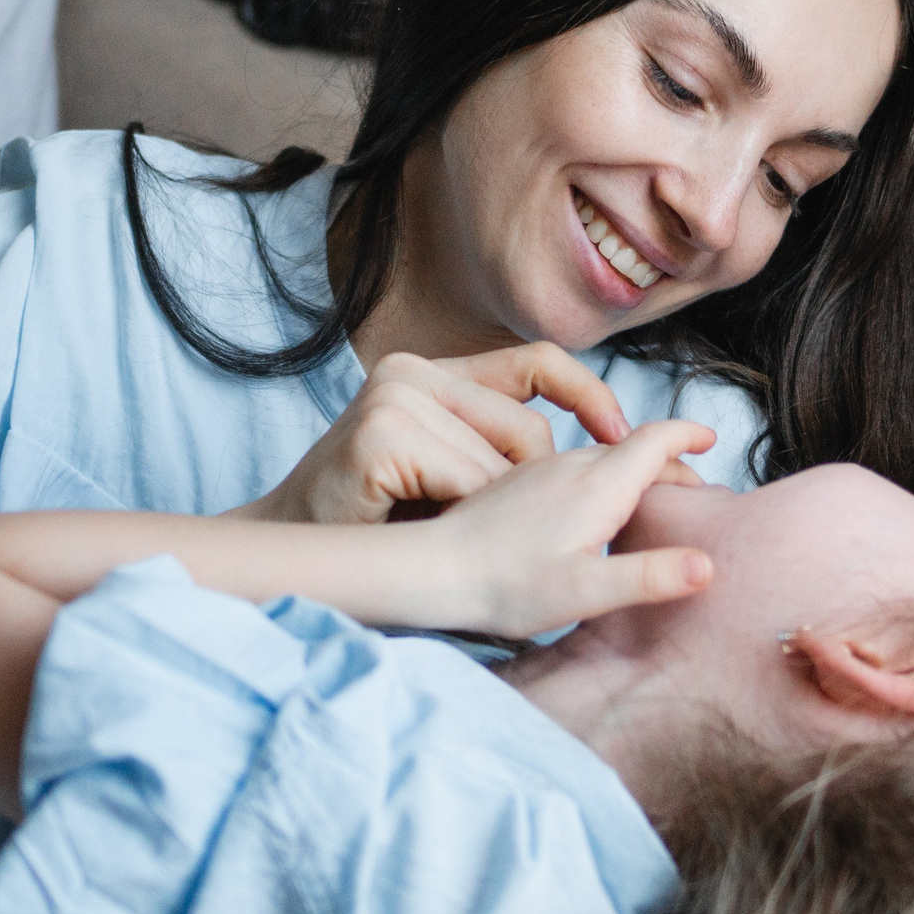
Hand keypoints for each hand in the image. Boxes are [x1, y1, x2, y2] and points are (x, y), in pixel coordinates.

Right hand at [241, 343, 695, 525]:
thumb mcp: (449, 477)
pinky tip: (415, 526)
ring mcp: (396, 398)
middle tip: (485, 528)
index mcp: (436, 375)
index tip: (622, 435)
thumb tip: (611, 453)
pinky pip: (465, 486)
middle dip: (528, 493)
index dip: (590, 396)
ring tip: (437, 530)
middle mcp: (414, 372)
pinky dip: (456, 521)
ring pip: (500, 467)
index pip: (538, 363)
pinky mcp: (382, 434)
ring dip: (484, 516)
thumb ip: (497, 452)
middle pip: (530, 433)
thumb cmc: (377, 524)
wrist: (291, 550)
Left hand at [425, 420, 719, 637]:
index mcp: (597, 485)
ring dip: (634, 469)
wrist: (431, 570)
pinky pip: (572, 469)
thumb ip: (649, 576)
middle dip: (670, 461)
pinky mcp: (517, 485)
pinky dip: (601, 478)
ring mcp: (540, 473)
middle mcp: (570, 467)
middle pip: (633, 449)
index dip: (688, 437)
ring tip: (655, 495)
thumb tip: (707, 565)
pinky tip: (594, 508)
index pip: (655, 442)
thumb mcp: (586, 591)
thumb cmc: (505, 586)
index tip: (710, 438)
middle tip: (697, 486)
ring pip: (601, 458)